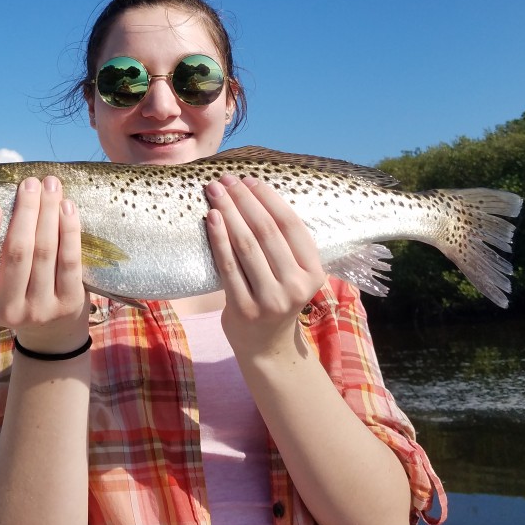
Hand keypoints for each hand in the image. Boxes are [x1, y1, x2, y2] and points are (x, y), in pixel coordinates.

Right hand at [0, 176, 88, 353]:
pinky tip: (67, 207)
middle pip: (16, 253)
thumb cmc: (20, 294)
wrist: (53, 332)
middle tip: (30, 183)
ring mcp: (41, 309)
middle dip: (25, 212)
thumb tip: (9, 198)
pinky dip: (69, 230)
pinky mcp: (68, 303)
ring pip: (44, 252)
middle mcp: (9, 311)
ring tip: (50, 186)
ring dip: (48, 213)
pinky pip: (69, 260)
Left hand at [204, 175, 324, 353]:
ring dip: (228, 213)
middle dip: (244, 200)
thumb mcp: (293, 272)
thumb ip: (284, 242)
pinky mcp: (244, 309)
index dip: (268, 198)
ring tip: (214, 191)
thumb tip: (254, 192)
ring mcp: (270, 300)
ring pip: (246, 246)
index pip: (291, 225)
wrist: (266, 345)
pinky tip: (211, 218)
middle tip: (226, 180)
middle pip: (266, 232)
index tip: (249, 180)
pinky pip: (228, 266)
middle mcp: (295, 286)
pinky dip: (218, 239)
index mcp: (313, 271)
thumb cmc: (277, 296)